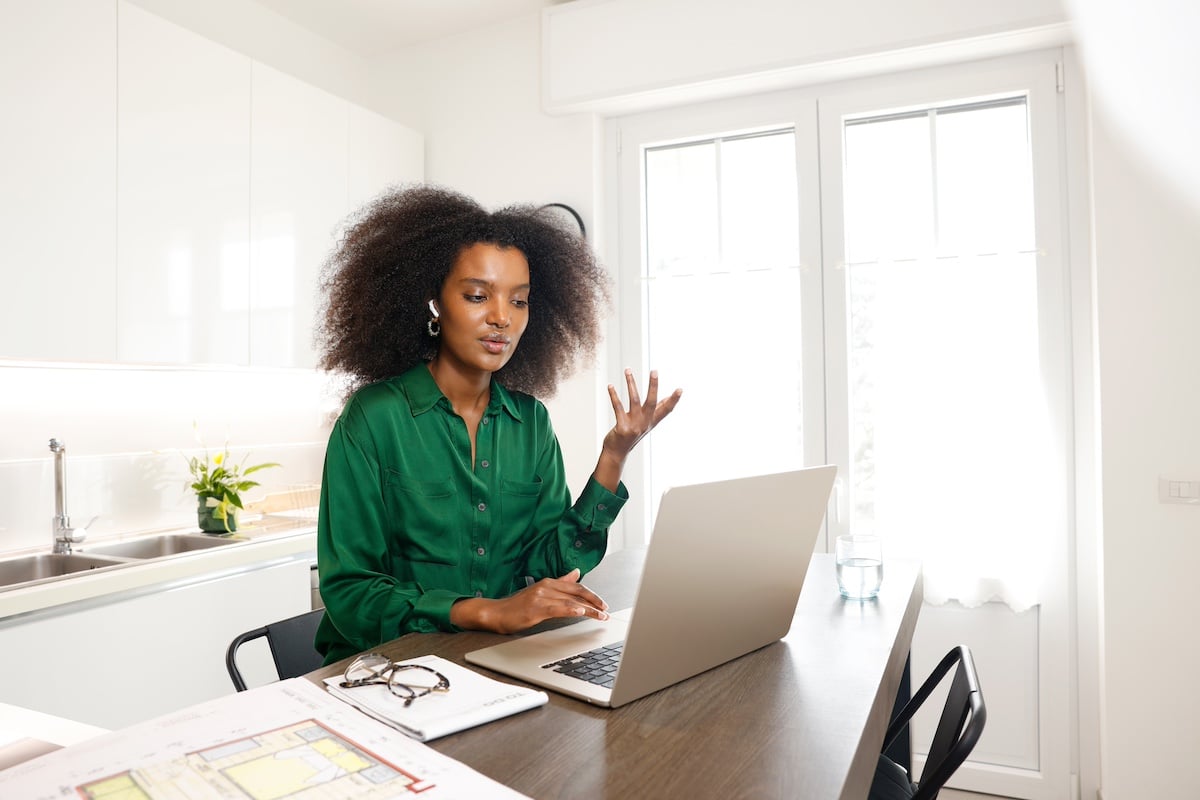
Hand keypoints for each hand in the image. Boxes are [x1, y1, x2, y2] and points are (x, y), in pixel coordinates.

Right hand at [450, 569, 609, 633]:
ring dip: (588, 609)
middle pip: (576, 592)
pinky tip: (579, 612)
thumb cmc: (517, 605)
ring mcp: (540, 597)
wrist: (495, 613)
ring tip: (600, 616)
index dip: (592, 595)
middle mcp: (546, 586)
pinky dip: (569, 609)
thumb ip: (560, 582)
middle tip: (606, 610)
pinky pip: (556, 608)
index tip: (603, 604)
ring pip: (570, 601)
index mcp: (549, 582)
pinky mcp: (534, 608)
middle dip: (594, 602)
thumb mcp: (541, 591)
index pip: (576, 587)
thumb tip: (577, 573)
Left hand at [593, 370, 681, 492]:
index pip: (666, 410)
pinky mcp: (622, 428)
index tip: (680, 389)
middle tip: (654, 371)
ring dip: (631, 383)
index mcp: (651, 421)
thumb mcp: (647, 424)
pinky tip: (610, 386)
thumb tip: (668, 398)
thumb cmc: (632, 434)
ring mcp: (634, 426)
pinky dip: (614, 396)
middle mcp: (644, 423)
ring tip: (628, 370)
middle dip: (653, 386)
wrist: (617, 452)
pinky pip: (618, 408)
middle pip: (651, 402)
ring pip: (634, 400)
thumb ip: (657, 410)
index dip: (673, 400)